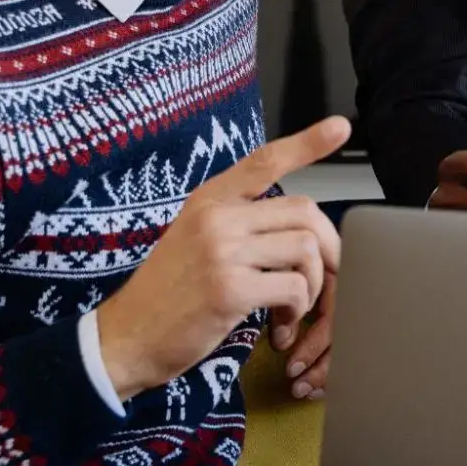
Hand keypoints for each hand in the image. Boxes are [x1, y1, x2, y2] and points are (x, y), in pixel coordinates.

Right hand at [94, 117, 346, 400]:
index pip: (264, 160)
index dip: (307, 143)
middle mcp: (216, 217)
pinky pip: (294, 288)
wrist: (126, 338)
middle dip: (329, 250)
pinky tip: (280, 328)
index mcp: (209, 200)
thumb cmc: (168, 294)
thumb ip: (239, 225)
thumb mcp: (195, 240)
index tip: (340, 127)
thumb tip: (299, 228)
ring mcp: (221, 250)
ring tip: (294, 311)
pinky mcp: (229, 288)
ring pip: (306, 249)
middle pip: (305, 212)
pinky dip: (298, 310)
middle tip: (326, 280)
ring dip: (314, 287)